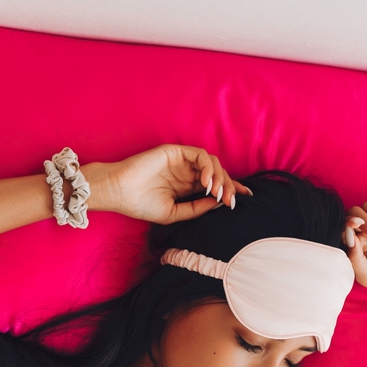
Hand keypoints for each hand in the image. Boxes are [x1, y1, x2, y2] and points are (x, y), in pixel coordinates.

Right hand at [86, 145, 250, 224]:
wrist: (119, 193)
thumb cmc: (140, 205)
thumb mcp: (174, 214)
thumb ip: (197, 208)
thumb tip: (219, 202)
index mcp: (187, 187)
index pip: (215, 185)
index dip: (232, 189)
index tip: (246, 198)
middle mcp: (187, 172)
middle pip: (218, 174)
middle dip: (229, 186)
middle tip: (230, 201)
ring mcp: (182, 161)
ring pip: (213, 163)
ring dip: (220, 177)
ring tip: (217, 193)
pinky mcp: (175, 152)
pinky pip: (200, 155)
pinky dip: (208, 167)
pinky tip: (207, 183)